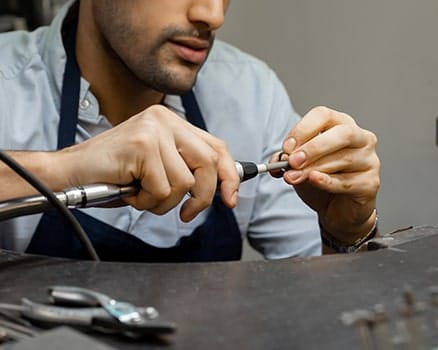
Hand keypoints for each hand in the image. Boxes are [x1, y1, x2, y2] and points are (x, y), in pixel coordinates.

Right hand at [60, 105, 239, 221]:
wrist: (71, 172)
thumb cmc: (114, 175)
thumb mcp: (158, 168)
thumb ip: (186, 168)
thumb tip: (220, 186)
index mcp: (172, 123)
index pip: (216, 147)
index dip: (229, 175)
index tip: (230, 198)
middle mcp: (165, 120)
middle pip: (208, 163)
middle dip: (202, 196)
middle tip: (187, 213)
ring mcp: (153, 131)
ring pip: (184, 181)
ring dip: (164, 202)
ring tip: (141, 195)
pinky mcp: (142, 146)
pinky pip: (162, 189)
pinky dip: (147, 202)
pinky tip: (129, 192)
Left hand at [271, 106, 379, 243]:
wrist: (337, 210)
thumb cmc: (320, 180)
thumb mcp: (299, 166)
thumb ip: (288, 159)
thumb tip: (279, 159)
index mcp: (341, 125)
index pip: (324, 115)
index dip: (303, 129)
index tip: (287, 147)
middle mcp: (361, 138)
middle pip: (342, 134)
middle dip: (313, 148)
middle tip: (292, 161)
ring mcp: (369, 160)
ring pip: (343, 159)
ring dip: (313, 168)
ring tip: (293, 177)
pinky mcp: (371, 183)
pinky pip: (347, 181)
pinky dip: (327, 181)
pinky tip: (313, 180)